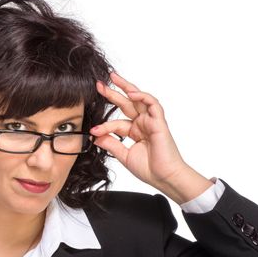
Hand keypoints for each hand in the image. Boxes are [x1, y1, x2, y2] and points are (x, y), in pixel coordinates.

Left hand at [90, 72, 211, 203]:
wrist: (164, 178)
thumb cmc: (150, 169)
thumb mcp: (124, 155)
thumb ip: (111, 144)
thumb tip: (96, 137)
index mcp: (135, 131)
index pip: (116, 123)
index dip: (104, 126)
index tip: (93, 131)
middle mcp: (143, 124)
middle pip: (126, 103)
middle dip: (112, 93)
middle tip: (99, 84)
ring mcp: (151, 121)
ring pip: (139, 99)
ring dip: (126, 87)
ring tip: (113, 78)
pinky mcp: (159, 122)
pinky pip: (152, 104)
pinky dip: (143, 97)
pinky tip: (131, 94)